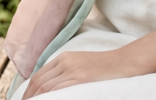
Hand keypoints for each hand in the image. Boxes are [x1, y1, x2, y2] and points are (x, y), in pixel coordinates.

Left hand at [20, 48, 148, 97]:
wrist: (126, 62)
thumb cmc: (106, 68)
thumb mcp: (82, 65)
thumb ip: (66, 72)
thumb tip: (52, 89)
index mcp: (63, 58)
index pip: (38, 76)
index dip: (29, 91)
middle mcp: (65, 62)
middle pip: (39, 83)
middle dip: (29, 97)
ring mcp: (73, 70)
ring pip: (46, 88)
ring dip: (37, 99)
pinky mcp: (81, 79)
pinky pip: (59, 91)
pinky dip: (49, 98)